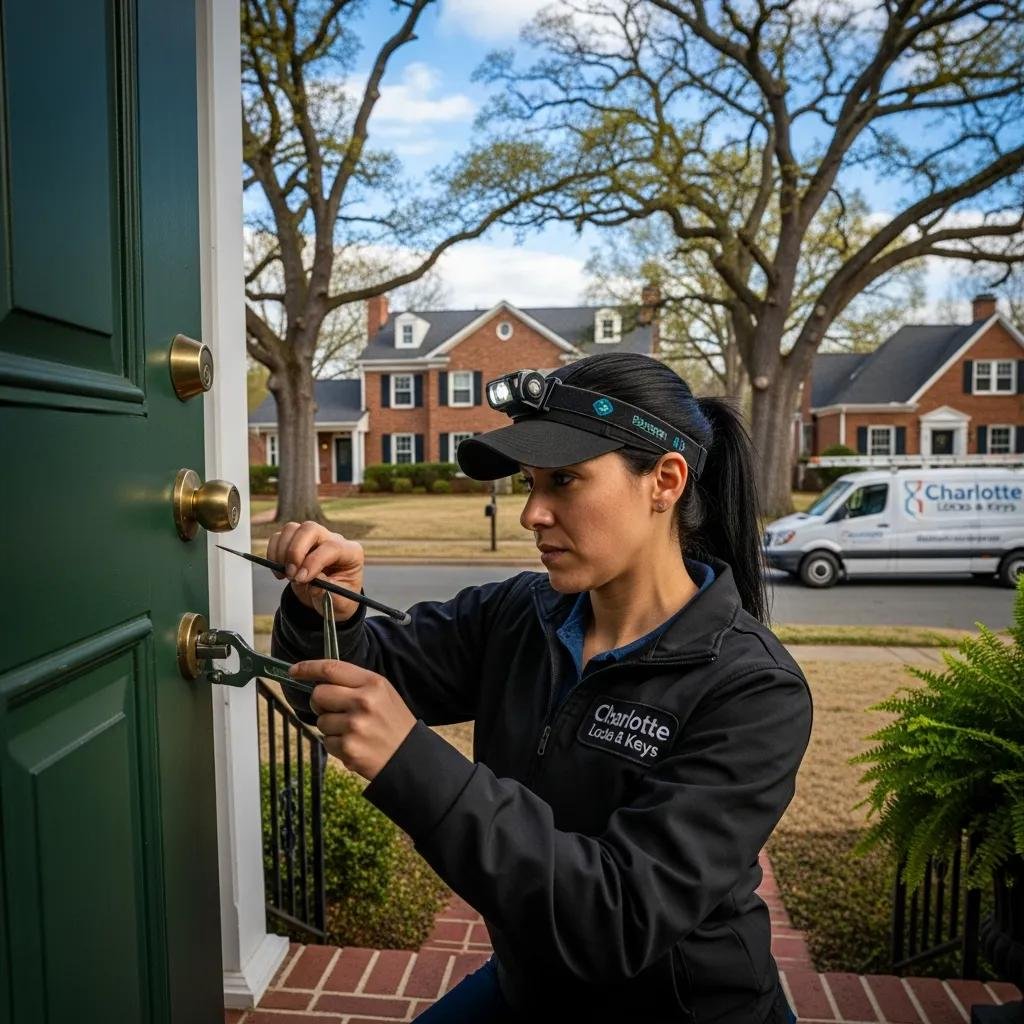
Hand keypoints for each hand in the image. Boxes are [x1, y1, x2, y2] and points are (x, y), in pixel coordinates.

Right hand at [267, 521, 364, 619]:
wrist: (331, 599)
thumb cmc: (339, 598)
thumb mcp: (338, 602)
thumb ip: (326, 591)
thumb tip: (310, 580)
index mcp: (350, 552)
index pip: (332, 546)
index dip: (314, 561)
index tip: (301, 578)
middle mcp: (332, 539)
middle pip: (310, 529)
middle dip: (295, 551)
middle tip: (291, 574)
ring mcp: (314, 538)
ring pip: (292, 529)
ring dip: (282, 552)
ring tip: (286, 575)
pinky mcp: (296, 542)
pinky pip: (279, 537)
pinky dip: (273, 553)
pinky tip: (279, 571)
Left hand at [289, 659, 415, 781]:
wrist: (409, 757)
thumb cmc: (392, 722)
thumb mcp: (383, 693)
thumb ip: (354, 684)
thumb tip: (319, 681)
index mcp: (372, 683)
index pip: (331, 669)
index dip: (308, 668)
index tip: (294, 670)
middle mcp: (363, 702)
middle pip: (318, 694)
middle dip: (320, 703)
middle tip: (334, 710)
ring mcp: (355, 726)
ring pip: (320, 721)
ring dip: (331, 727)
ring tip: (353, 731)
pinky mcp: (348, 749)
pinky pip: (326, 742)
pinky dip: (336, 744)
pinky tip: (355, 744)